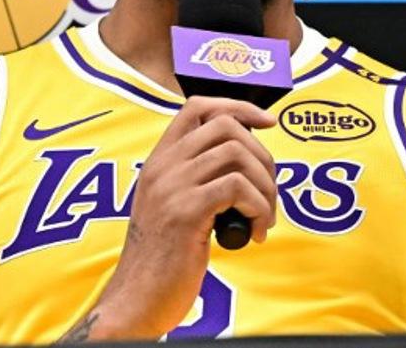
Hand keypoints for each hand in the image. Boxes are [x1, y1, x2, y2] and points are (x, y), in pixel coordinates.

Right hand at [89, 97, 277, 339]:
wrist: (137, 298)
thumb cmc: (163, 258)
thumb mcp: (172, 205)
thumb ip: (196, 178)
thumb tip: (246, 161)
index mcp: (159, 160)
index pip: (198, 107)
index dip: (239, 107)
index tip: (267, 122)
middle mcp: (163, 166)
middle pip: (226, 126)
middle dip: (262, 155)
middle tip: (269, 192)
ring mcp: (172, 187)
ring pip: (237, 155)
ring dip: (265, 186)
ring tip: (264, 216)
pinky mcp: (185, 212)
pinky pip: (238, 188)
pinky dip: (259, 208)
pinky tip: (255, 233)